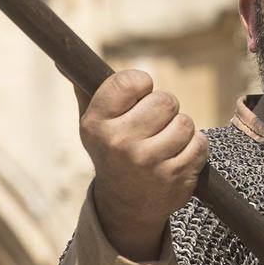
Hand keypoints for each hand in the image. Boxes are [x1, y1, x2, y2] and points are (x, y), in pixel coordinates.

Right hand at [80, 70, 207, 260]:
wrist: (125, 205)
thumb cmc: (111, 151)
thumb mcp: (92, 124)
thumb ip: (85, 89)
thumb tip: (63, 59)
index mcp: (97, 124)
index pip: (130, 81)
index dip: (141, 84)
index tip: (139, 94)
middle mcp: (120, 143)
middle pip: (165, 100)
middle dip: (164, 109)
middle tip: (153, 124)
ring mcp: (148, 163)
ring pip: (185, 122)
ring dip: (180, 130)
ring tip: (164, 143)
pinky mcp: (175, 177)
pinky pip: (199, 144)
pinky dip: (194, 148)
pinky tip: (177, 157)